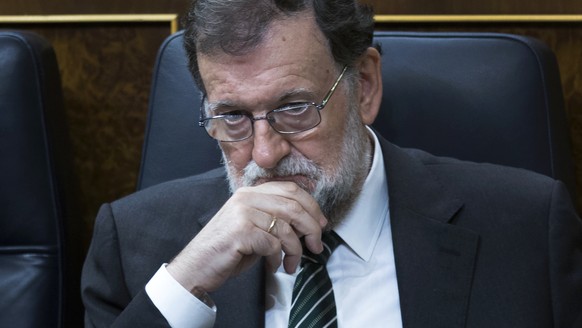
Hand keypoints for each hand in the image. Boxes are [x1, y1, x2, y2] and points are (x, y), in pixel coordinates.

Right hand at [166, 181, 326, 294]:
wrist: (196, 267)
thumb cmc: (227, 250)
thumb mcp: (253, 227)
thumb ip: (275, 218)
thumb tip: (308, 223)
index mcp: (250, 192)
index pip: (291, 190)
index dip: (312, 207)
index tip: (320, 224)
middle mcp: (246, 198)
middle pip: (294, 207)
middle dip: (311, 228)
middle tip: (316, 246)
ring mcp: (242, 213)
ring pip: (286, 229)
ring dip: (296, 251)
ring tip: (292, 264)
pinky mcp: (241, 231)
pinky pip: (273, 245)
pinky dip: (278, 259)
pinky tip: (273, 266)